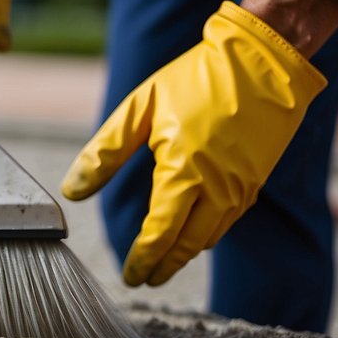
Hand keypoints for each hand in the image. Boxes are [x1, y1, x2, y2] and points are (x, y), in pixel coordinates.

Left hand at [60, 0, 326, 286]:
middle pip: (186, 246)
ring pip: (210, 237)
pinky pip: (228, 219)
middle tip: (145, 279)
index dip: (142, 260)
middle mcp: (218, 188)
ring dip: (185, 254)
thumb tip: (71, 191)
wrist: (266, 58)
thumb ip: (105, 153)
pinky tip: (193, 234)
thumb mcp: (141, 108)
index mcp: (185, 173)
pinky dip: (208, 234)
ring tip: (164, 263)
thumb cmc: (197, 78)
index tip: (130, 276)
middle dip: (164, 267)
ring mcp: (242, 187)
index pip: (159, 235)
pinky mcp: (256, 179)